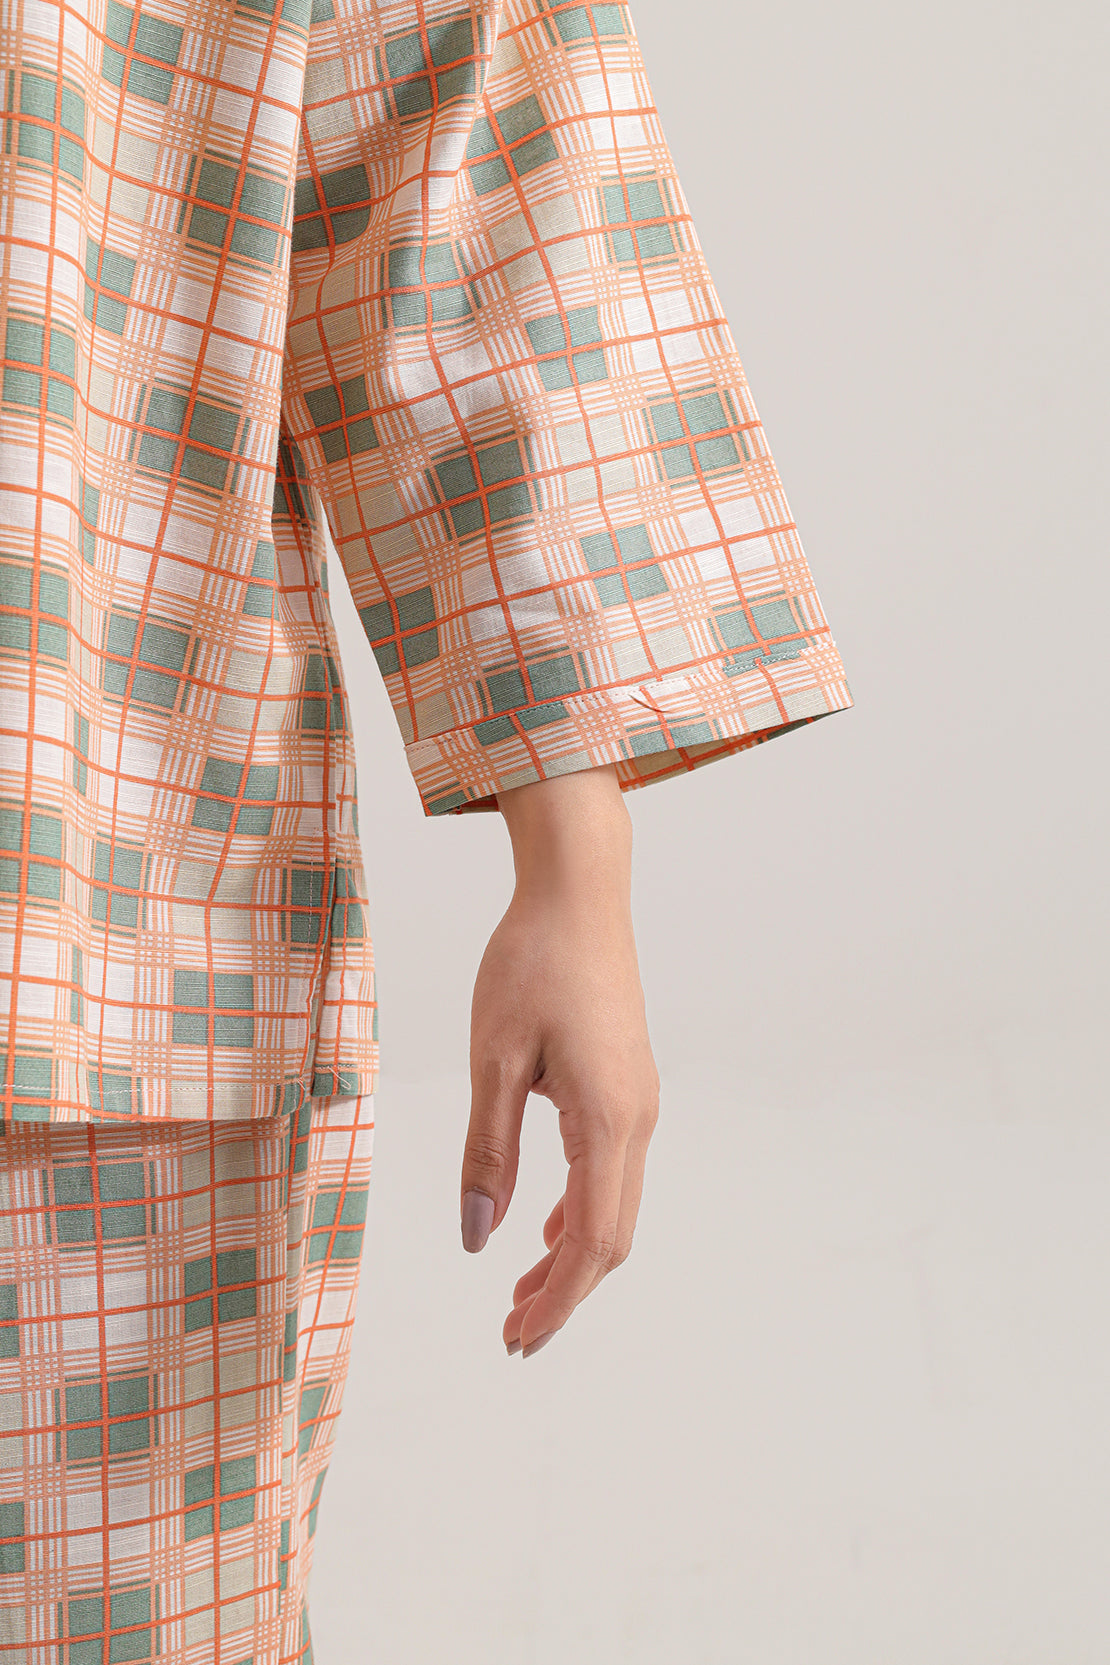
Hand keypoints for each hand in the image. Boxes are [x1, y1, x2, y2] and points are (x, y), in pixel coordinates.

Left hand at [459, 765, 659, 1357]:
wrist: (579, 893)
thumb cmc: (532, 963)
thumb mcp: (493, 1058)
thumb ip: (488, 1151)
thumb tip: (479, 1237)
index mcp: (607, 1120)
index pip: (590, 1240)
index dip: (556, 1301)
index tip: (515, 1342)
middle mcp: (637, 1120)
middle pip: (610, 1236)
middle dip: (564, 1292)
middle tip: (510, 1334)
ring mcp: (640, 1102)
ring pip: (614, 1206)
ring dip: (571, 1255)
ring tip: (520, 1293)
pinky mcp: (628, 1085)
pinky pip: (611, 1171)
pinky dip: (579, 1213)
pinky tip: (542, 1226)